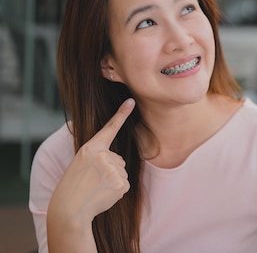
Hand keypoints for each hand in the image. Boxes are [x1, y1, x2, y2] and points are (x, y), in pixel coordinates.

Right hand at [48, 99, 134, 223]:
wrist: (69, 210)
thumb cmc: (73, 187)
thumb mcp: (80, 164)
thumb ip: (98, 157)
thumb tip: (118, 162)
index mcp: (90, 149)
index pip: (109, 129)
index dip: (121, 114)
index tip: (131, 101)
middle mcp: (103, 156)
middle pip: (118, 159)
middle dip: (110, 170)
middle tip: (92, 181)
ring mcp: (113, 169)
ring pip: (122, 172)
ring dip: (113, 181)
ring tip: (95, 188)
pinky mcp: (120, 183)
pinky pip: (125, 185)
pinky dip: (116, 192)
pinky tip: (102, 195)